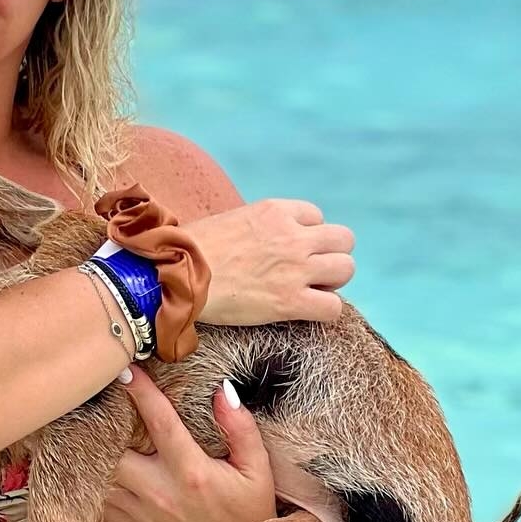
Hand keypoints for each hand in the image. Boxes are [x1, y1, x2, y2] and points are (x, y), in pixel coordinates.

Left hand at [103, 364, 279, 521]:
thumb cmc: (251, 515)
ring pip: (102, 480)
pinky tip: (96, 471)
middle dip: (103, 427)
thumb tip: (222, 391)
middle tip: (97, 403)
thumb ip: (241, 429)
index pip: (160, 421)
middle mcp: (161, 493)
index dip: (141, 391)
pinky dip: (95, 488)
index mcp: (191, 473)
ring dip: (95, 457)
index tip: (126, 369)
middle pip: (114, 452)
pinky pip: (103, 508)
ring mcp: (144, 515)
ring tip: (91, 432)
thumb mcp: (258, 471)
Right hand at [188, 198, 354, 324]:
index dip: (306, 233)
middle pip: (343, 240)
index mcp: (274, 211)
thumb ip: (259, 226)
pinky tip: (305, 310)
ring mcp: (295, 269)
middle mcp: (292, 236)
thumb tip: (266, 240)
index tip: (291, 248)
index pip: (315, 216)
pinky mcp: (291, 302)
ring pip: (346, 269)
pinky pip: (334, 307)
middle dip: (329, 254)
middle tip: (309, 269)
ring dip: (332, 280)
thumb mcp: (230, 220)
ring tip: (309, 289)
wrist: (174, 275)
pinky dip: (324, 309)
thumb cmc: (191, 249)